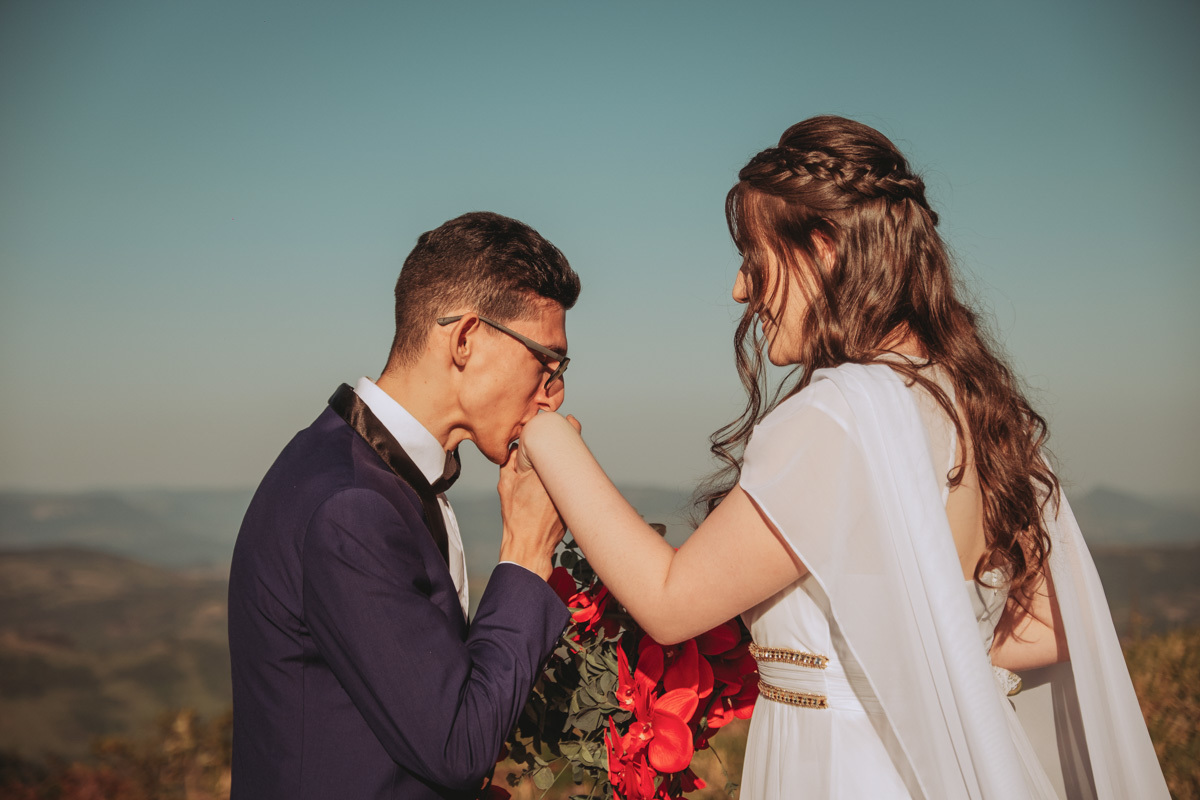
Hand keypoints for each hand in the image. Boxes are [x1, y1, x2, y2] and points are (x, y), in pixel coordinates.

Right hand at [497, 414, 580, 580]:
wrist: (529, 545)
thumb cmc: (516, 516)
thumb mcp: (506, 485)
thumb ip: (509, 462)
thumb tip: (514, 447)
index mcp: (544, 470)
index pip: (563, 442)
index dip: (569, 429)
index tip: (570, 421)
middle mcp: (561, 479)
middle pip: (573, 452)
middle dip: (573, 439)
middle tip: (572, 427)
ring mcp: (571, 492)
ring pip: (575, 467)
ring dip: (570, 459)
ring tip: (566, 452)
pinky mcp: (573, 503)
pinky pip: (576, 483)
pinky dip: (571, 478)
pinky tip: (563, 478)